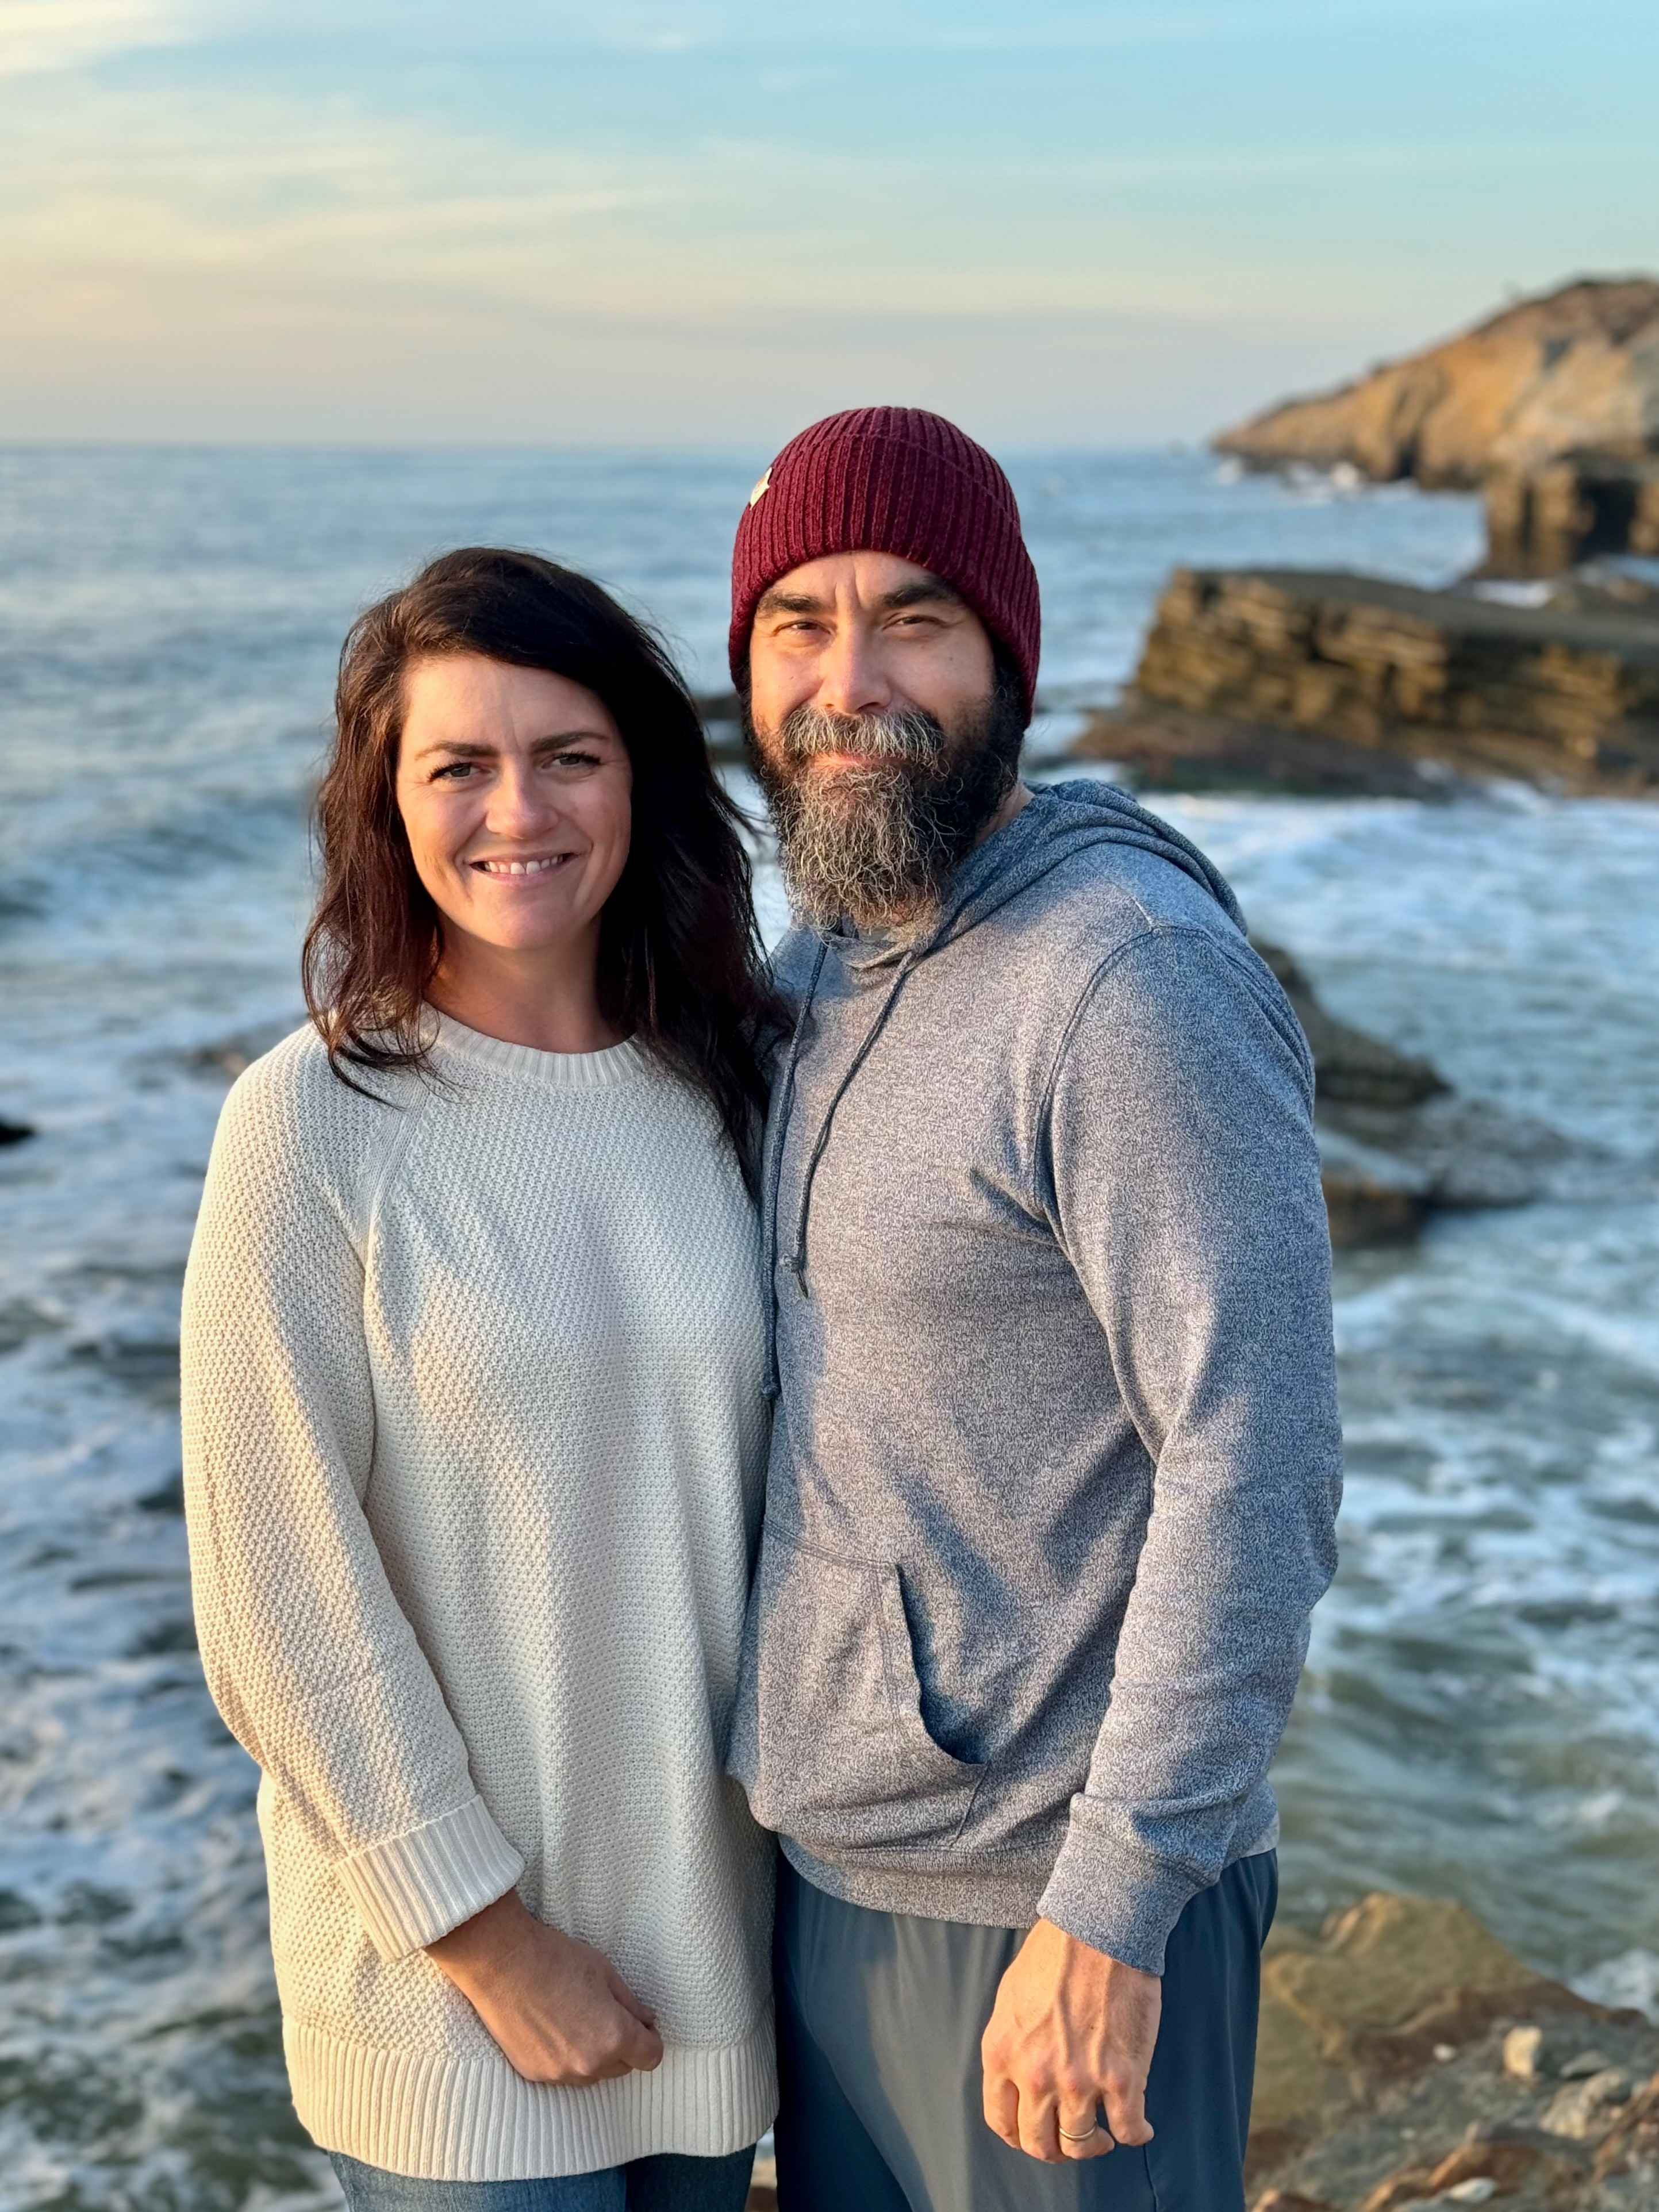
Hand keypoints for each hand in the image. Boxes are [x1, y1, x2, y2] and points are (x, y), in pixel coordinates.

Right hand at [427, 1890, 664, 2086]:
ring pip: (592, 2074)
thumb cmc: (556, 1959)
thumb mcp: (606, 1971)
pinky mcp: (534, 2074)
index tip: (642, 2024)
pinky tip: (555, 2028)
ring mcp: (559, 2074)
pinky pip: (564, 2073)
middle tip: (607, 2015)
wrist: (502, 1963)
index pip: (650, 2057)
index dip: (650, 2039)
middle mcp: (589, 2064)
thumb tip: (647, 2020)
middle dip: (623, 2046)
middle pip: (622, 2067)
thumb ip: (631, 2004)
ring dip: (594, 2055)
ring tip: (578, 2020)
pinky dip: (566, 2057)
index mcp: (613, 2037)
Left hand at [981, 1917, 1160, 2162]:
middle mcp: (1036, 2076)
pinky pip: (1128, 2130)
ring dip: (1093, 2145)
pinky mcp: (1122, 2078)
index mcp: (1002, 2054)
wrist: (1099, 1929)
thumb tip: (1019, 2077)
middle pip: (1040, 2143)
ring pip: (1082, 2144)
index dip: (1020, 2136)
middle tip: (1070, 2140)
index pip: (1001, 2121)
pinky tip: (1139, 2127)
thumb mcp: (1009, 1999)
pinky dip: (1135, 2134)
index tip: (1035, 2134)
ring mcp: (1079, 2082)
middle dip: (1055, 2148)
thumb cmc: (1054, 1954)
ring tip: (1103, 2134)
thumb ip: (1011, 2045)